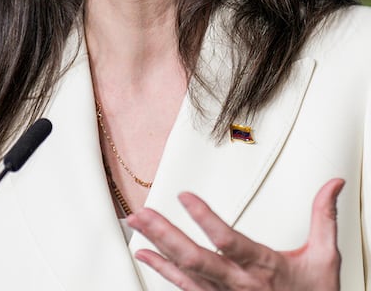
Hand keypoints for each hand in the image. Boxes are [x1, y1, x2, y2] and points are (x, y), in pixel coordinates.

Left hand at [129, 177, 343, 290]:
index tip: (185, 197)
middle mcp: (239, 283)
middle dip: (165, 234)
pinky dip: (162, 269)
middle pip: (196, 258)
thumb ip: (323, 218)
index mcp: (264, 267)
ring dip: (158, 246)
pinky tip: (144, 254)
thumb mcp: (324, 258)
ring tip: (136, 224)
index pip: (229, 241)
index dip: (205, 219)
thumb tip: (331, 185)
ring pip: (185, 271)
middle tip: (142, 213)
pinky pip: (185, 286)